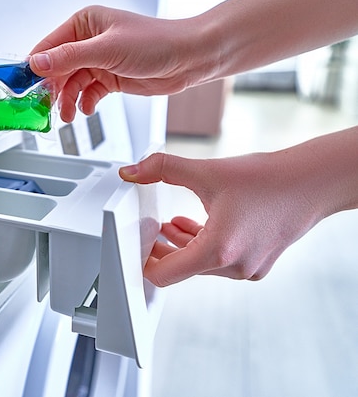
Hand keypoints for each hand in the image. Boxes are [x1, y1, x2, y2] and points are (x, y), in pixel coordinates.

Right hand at [29, 6, 205, 121]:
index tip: (20, 88)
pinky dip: (84, 103)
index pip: (48, 47)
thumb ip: (69, 57)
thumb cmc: (156, 43)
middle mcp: (89, 41)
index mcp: (84, 23)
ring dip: (67, 100)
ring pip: (71, 84)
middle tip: (43, 109)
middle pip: (57, 69)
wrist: (189, 59)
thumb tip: (37, 63)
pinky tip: (85, 110)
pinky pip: (87, 93)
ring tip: (67, 115)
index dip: (33, 69)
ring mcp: (99, 60)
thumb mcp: (107, 49)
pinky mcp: (110, 78)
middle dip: (50, 90)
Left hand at [120, 151, 324, 286]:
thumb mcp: (206, 171)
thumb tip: (131, 171)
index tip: (137, 246)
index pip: (163, 275)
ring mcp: (247, 270)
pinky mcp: (257, 266)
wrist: (312, 182)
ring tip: (169, 226)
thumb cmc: (267, 179)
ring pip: (200, 265)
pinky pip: (220, 263)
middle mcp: (233, 267)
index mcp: (217, 251)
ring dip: (182, 245)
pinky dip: (203, 246)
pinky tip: (194, 226)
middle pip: (181, 269)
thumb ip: (162, 169)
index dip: (145, 260)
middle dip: (162, 249)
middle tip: (148, 232)